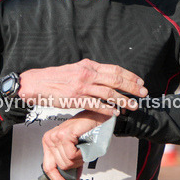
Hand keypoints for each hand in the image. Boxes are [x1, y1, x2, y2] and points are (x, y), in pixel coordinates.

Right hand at [19, 59, 146, 116]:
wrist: (37, 83)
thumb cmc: (55, 78)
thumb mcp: (75, 69)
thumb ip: (90, 72)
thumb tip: (105, 77)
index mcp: (88, 65)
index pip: (114, 69)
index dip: (129, 76)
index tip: (140, 82)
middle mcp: (87, 74)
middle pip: (116, 80)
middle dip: (132, 87)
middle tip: (143, 93)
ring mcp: (82, 87)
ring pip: (109, 93)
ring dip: (123, 100)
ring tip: (133, 106)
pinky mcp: (76, 99)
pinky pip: (96, 105)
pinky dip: (107, 110)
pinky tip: (115, 113)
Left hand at [40, 111, 107, 179]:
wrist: (95, 117)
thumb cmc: (86, 130)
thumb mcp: (75, 149)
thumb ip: (71, 164)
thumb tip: (71, 179)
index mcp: (49, 142)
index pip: (47, 167)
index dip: (56, 178)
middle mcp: (50, 139)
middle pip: (61, 166)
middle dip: (75, 165)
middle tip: (81, 155)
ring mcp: (56, 137)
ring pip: (67, 162)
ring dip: (80, 158)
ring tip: (83, 148)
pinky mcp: (64, 135)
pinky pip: (72, 155)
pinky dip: (81, 153)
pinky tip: (83, 145)